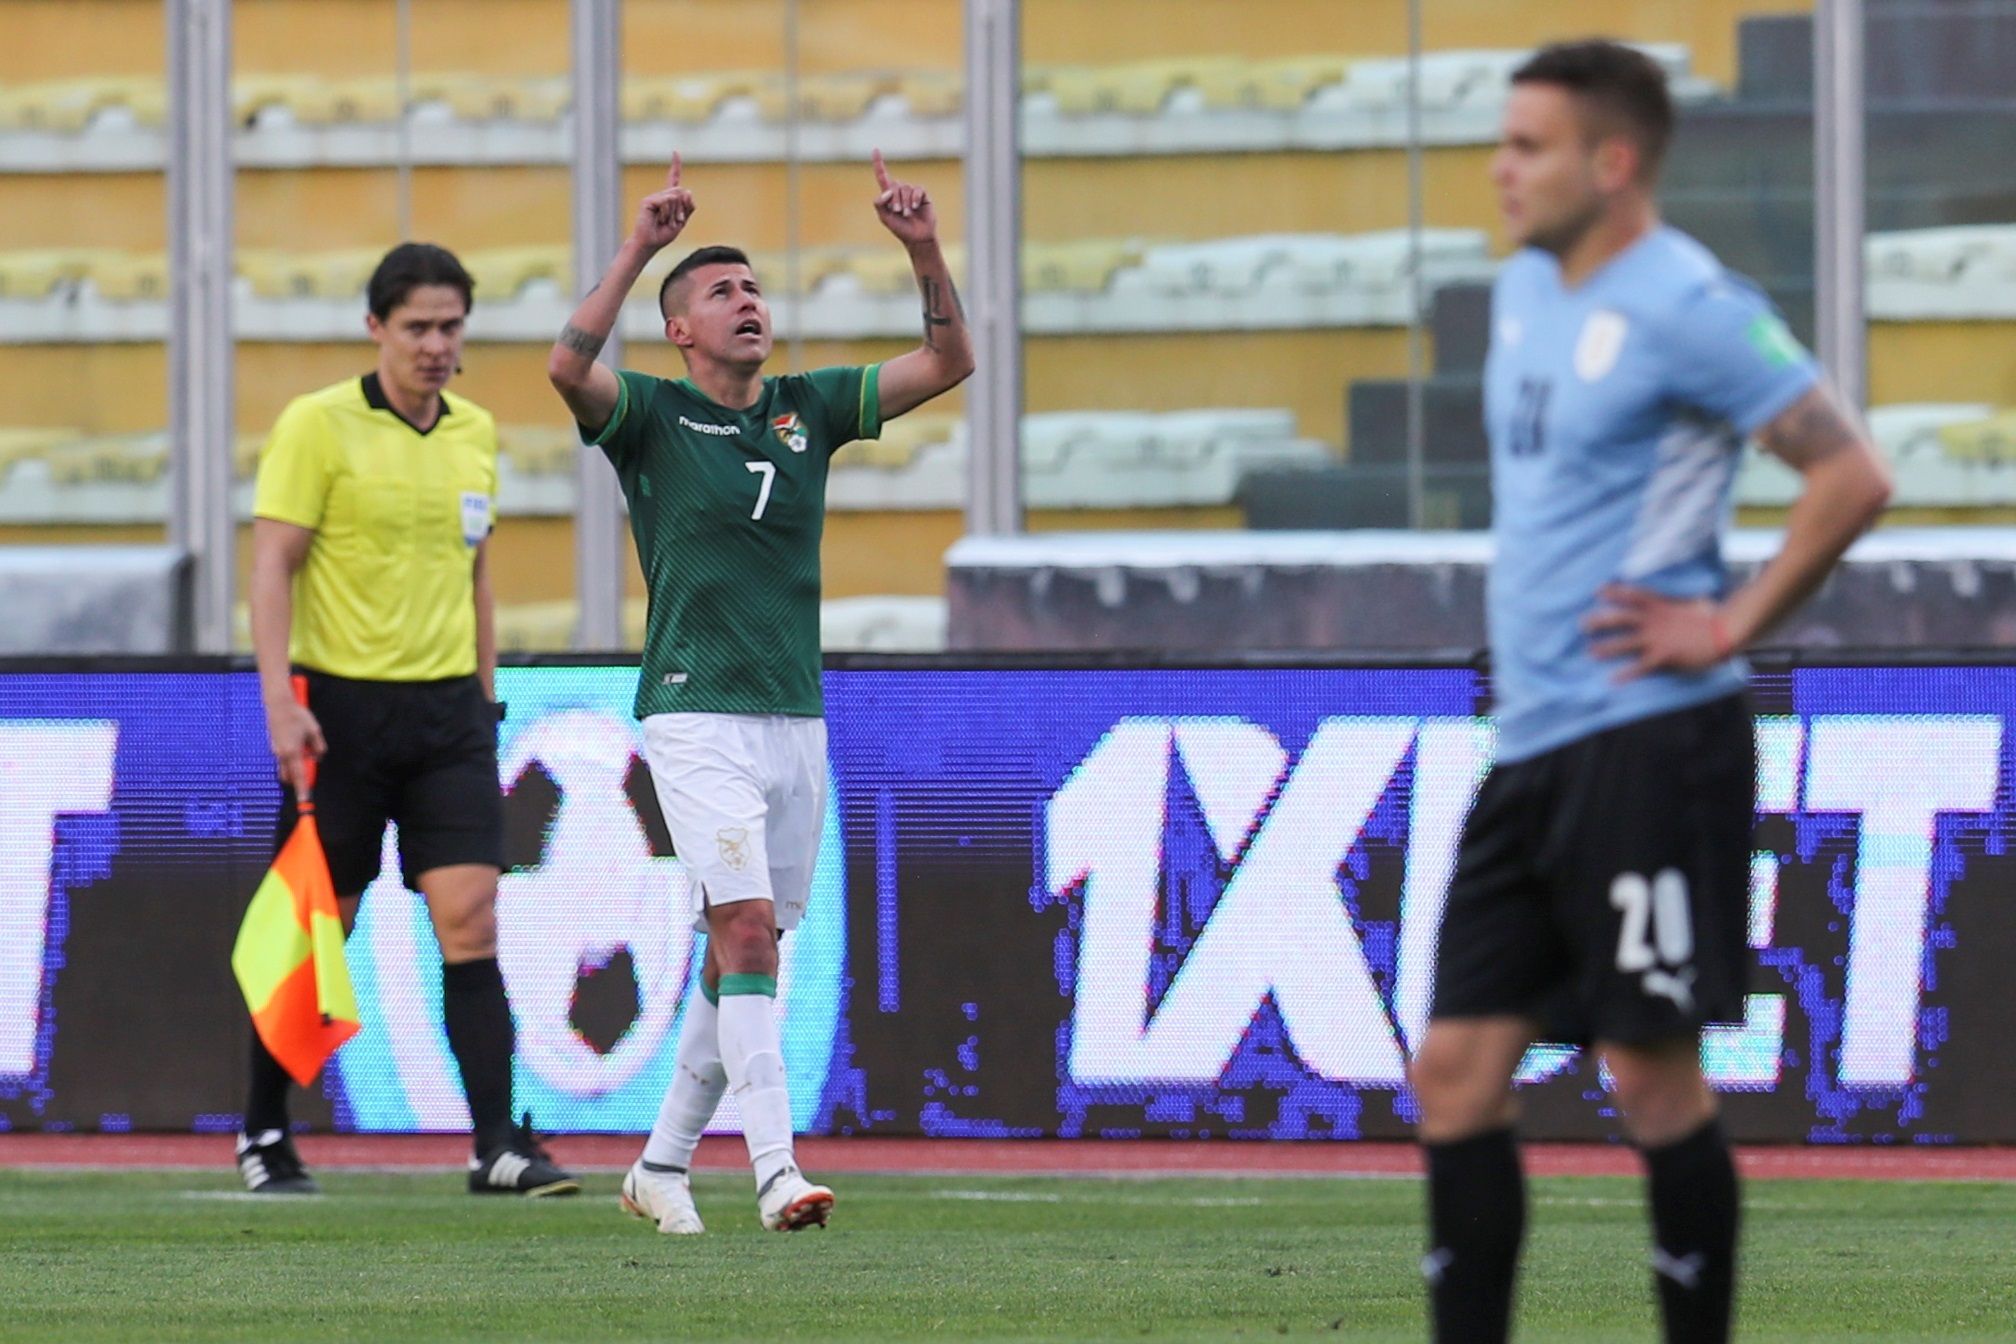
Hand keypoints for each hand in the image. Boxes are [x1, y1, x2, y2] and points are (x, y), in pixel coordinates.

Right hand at [266, 699, 326, 802]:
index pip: (299, 776)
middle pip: (290, 777)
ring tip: (306, 750)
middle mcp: (282, 755)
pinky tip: (298, 742)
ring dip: (295, 768)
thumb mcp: (314, 731)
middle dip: (299, 779)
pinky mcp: (273, 746)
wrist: (279, 705)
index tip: (304, 800)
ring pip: (284, 769)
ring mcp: (276, 751)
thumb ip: (318, 747)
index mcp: (293, 753)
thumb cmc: (298, 717)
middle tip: (310, 765)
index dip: (302, 789)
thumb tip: (317, 758)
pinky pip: (282, 759)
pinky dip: (291, 759)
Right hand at [632, 153, 695, 251]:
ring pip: (675, 197)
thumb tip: (687, 190)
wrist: (650, 243)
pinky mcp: (648, 201)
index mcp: (669, 198)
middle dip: (682, 210)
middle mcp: (661, 195)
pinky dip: (667, 212)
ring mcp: (654, 197)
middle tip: (672, 222)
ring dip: (675, 214)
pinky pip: (666, 200)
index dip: (675, 165)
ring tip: (663, 222)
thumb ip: (688, 207)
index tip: (675, 151)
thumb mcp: (682, 221)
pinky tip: (658, 219)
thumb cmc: (663, 233)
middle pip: (681, 193)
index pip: (673, 179)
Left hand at [871, 149, 936, 246]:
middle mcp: (900, 191)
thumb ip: (879, 204)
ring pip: (906, 188)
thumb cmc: (900, 229)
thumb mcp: (884, 218)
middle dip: (895, 199)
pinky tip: (916, 207)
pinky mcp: (922, 195)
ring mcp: (911, 193)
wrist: (917, 237)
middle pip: (894, 185)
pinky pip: (917, 190)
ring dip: (905, 203)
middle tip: (898, 212)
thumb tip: (887, 191)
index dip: (878, 163)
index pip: (882, 176)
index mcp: (888, 195)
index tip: (875, 150)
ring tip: (907, 214)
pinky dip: (915, 198)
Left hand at [1582, 585, 1733, 680]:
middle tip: (1581, 624)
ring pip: (1626, 642)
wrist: (1726, 630)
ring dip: (1607, 647)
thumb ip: (1681, 602)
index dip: (1614, 592)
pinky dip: (1626, 673)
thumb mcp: (1694, 603)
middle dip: (1600, 621)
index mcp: (1661, 607)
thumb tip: (1689, 598)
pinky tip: (1612, 680)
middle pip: (1621, 618)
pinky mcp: (1664, 655)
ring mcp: (1658, 638)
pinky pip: (1641, 666)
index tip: (1597, 591)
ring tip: (1590, 652)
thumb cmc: (1714, 617)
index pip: (1632, 595)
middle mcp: (1654, 621)